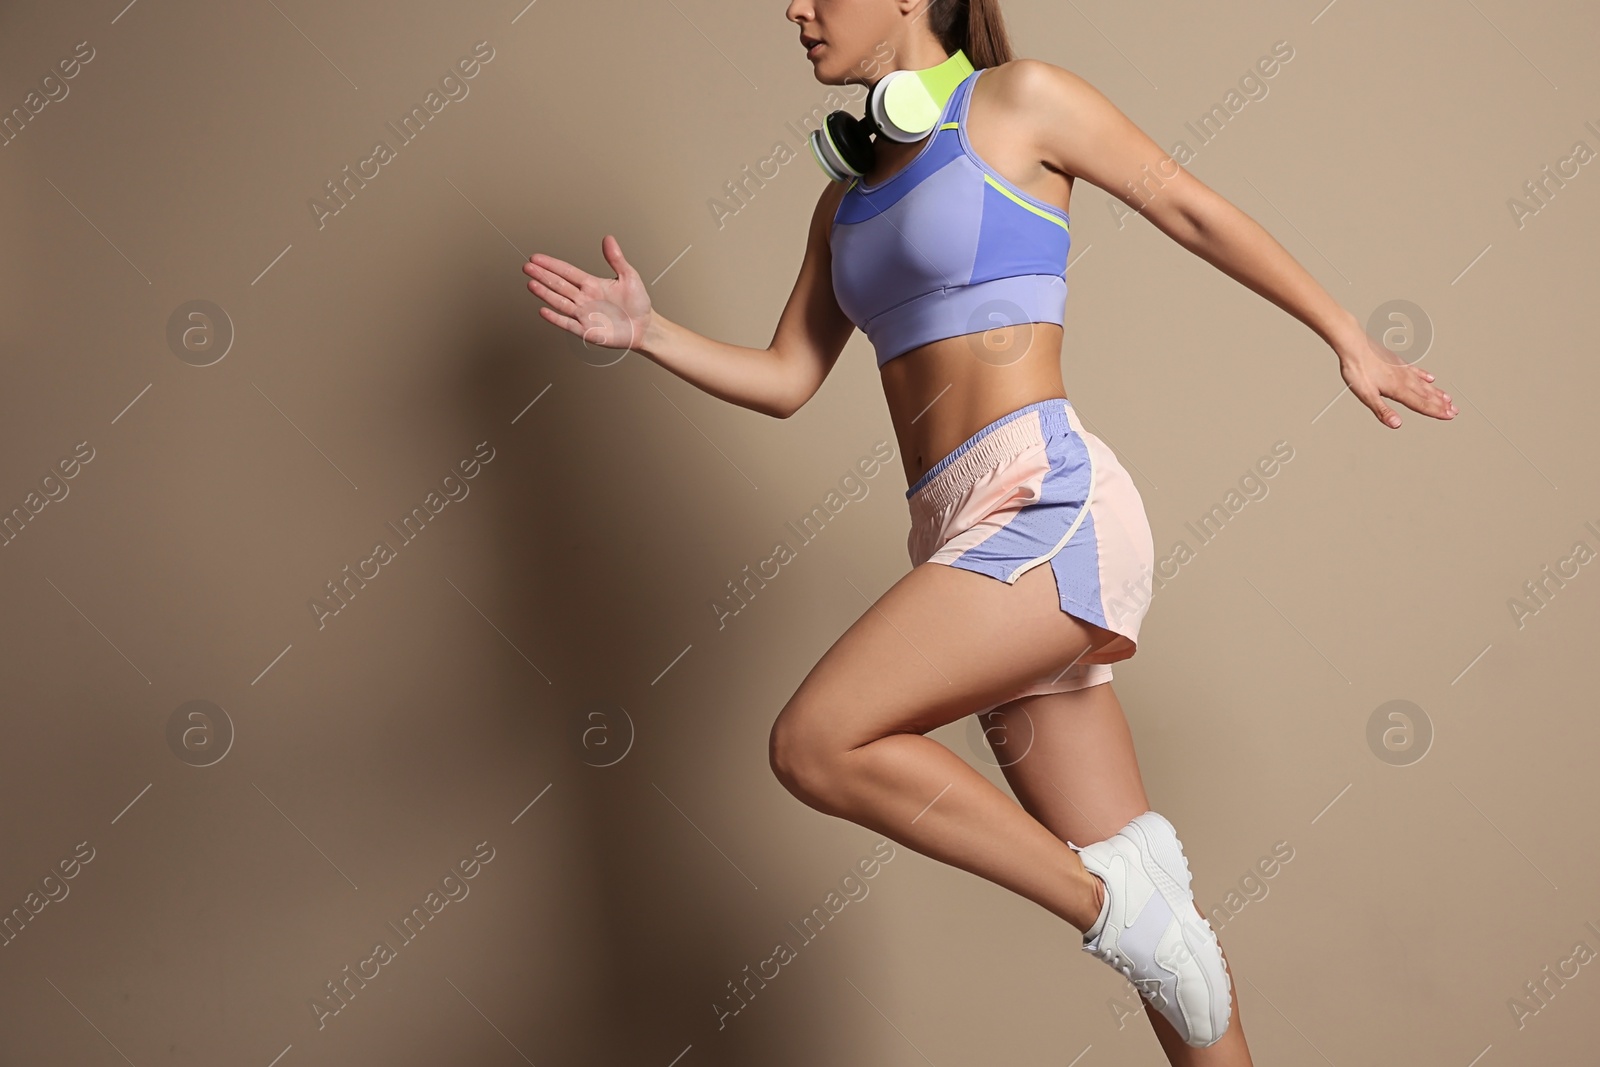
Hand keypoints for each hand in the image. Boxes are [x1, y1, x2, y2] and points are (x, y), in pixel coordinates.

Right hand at [523, 234, 652, 351]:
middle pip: (559, 284)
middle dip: (542, 275)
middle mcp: (584, 298)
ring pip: (560, 302)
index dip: (552, 264)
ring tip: (531, 284)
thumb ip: (616, 259)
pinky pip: (568, 323)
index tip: (537, 258)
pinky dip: (556, 318)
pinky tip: (544, 310)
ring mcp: (583, 314)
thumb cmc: (638, 304)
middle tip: (527, 267)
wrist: (645, 327)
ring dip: (545, 293)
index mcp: (592, 284)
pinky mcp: (586, 330)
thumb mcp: (629, 276)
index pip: (567, 271)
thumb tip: (608, 239)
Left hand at [1334, 328, 1457, 428]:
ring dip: (1437, 392)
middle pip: (1427, 395)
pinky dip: (1425, 376)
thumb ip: (1382, 410)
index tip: (1449, 416)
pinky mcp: (1398, 362)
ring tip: (1448, 398)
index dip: (1436, 412)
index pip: (1421, 404)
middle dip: (1441, 404)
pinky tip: (1430, 378)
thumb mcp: (1366, 395)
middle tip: (1454, 411)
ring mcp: (1403, 369)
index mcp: (1398, 389)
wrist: (1354, 344)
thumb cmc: (1357, 369)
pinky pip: (1416, 371)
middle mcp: (1405, 379)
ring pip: (1424, 384)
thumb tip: (1397, 424)